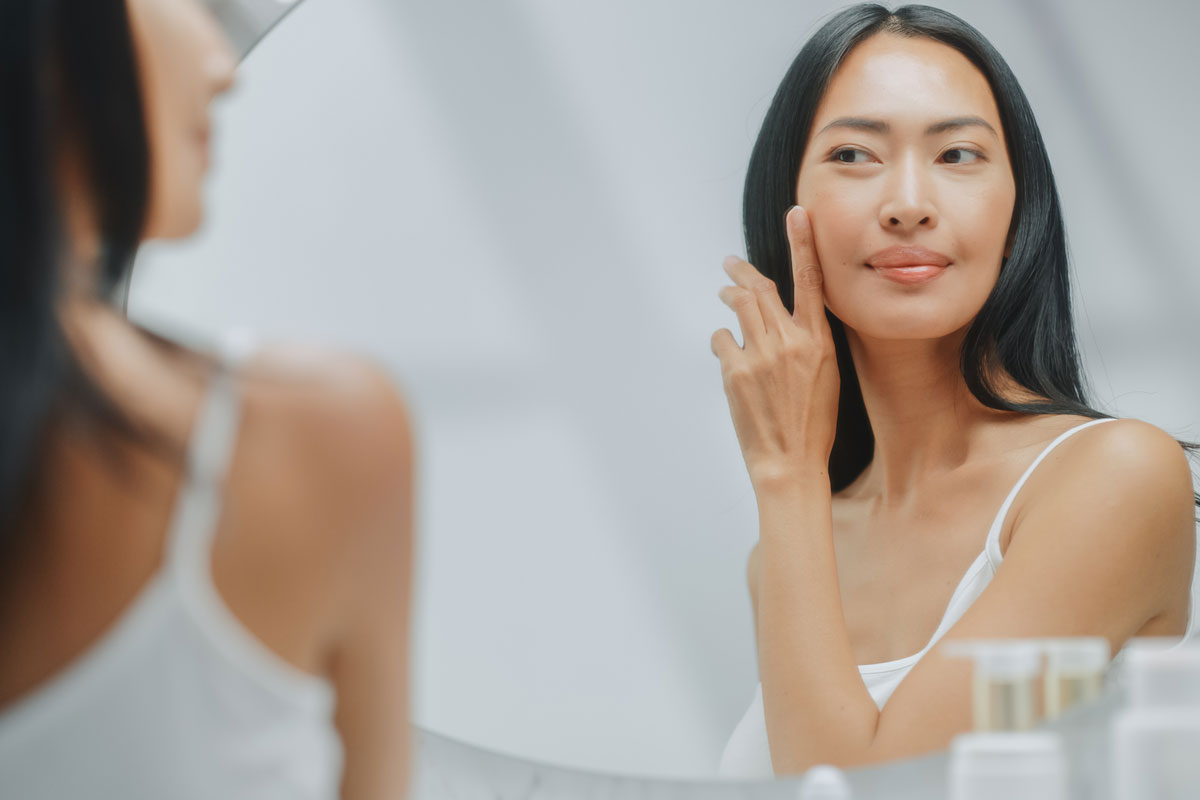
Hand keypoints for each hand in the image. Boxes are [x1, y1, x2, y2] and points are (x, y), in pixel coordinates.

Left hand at [711, 206, 839, 488]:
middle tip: (730, 263)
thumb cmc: (812, 425)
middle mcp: (790, 342)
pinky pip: (722, 340)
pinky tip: (727, 355)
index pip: (811, 281)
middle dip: (741, 272)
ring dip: (728, 296)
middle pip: (760, 289)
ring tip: (724, 294)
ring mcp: (760, 355)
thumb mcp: (825, 377)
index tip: (797, 213)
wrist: (791, 464)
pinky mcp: (734, 371)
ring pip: (738, 306)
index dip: (802, 243)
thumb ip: (805, 343)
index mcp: (819, 342)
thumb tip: (780, 321)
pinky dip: (723, 342)